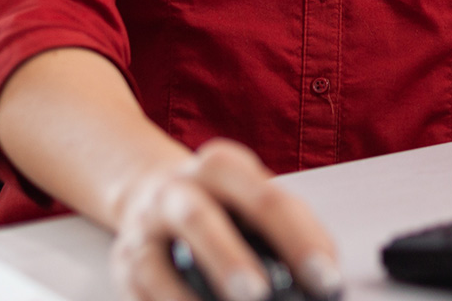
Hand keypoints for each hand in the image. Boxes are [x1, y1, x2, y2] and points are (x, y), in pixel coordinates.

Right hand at [111, 139, 339, 300]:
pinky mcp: (125, 265)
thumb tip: (325, 276)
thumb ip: (292, 228)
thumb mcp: (255, 195)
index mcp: (222, 165)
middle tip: (262, 298)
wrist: (152, 190)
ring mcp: (145, 229)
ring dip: (190, 300)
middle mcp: (177, 190)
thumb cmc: (220, 200)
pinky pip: (142, 297)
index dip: (299, 242)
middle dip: (231, 263)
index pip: (267, 200)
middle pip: (202, 221)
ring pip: (159, 264)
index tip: (325, 281)